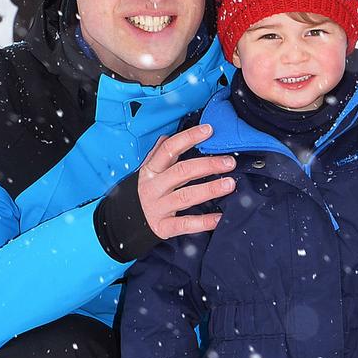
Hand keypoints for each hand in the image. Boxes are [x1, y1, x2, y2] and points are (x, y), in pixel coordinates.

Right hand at [138, 124, 235, 238]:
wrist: (128, 222)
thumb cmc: (149, 191)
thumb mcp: (150, 171)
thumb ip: (160, 154)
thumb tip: (169, 135)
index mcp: (150, 170)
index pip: (168, 149)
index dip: (188, 137)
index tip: (209, 130)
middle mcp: (152, 187)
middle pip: (181, 172)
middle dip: (208, 165)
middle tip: (229, 162)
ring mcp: (157, 208)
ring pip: (185, 197)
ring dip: (209, 189)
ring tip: (229, 184)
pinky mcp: (162, 227)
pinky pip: (185, 224)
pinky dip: (203, 222)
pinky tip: (220, 217)